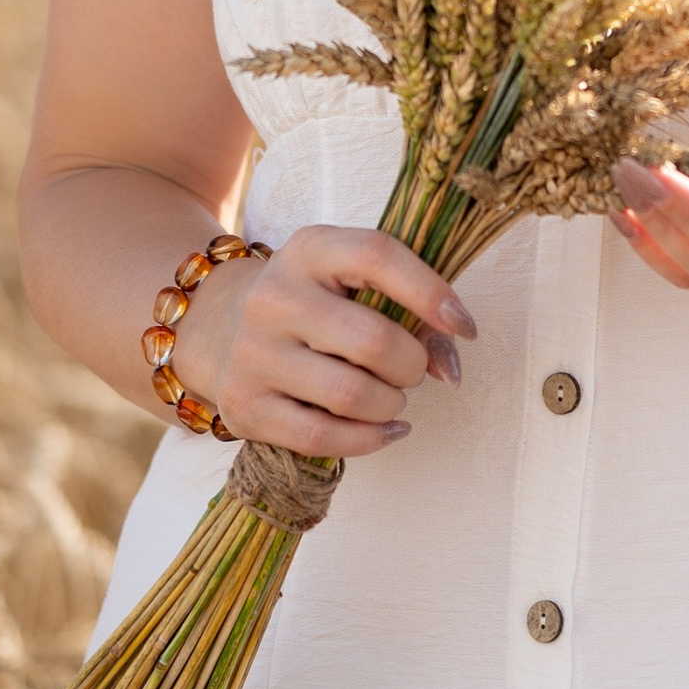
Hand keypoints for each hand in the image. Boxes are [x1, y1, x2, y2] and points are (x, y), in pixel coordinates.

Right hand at [177, 224, 473, 457]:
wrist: (222, 326)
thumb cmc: (317, 304)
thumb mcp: (357, 283)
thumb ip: (416, 315)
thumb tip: (451, 373)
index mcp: (309, 249)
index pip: (377, 255)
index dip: (432, 292)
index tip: (465, 326)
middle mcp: (272, 296)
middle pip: (373, 340)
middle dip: (412, 364)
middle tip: (412, 369)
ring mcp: (251, 353)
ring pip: (351, 395)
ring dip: (391, 403)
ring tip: (391, 396)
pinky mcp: (242, 406)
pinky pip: (322, 439)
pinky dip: (369, 440)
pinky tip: (384, 429)